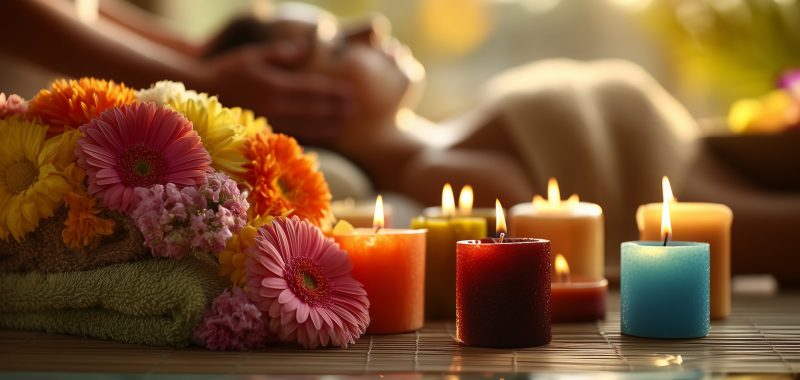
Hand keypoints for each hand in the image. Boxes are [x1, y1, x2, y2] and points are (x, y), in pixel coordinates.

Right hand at [195, 40, 352, 144]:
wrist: (201, 92)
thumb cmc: (228, 69)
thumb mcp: (254, 55)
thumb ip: (281, 53)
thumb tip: (306, 47)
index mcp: (275, 85)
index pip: (312, 90)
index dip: (333, 93)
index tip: (350, 93)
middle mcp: (274, 106)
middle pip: (312, 110)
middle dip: (335, 110)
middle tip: (354, 110)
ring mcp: (269, 122)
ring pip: (304, 126)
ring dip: (326, 126)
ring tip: (343, 125)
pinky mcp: (262, 132)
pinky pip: (290, 136)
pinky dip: (307, 138)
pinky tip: (320, 139)